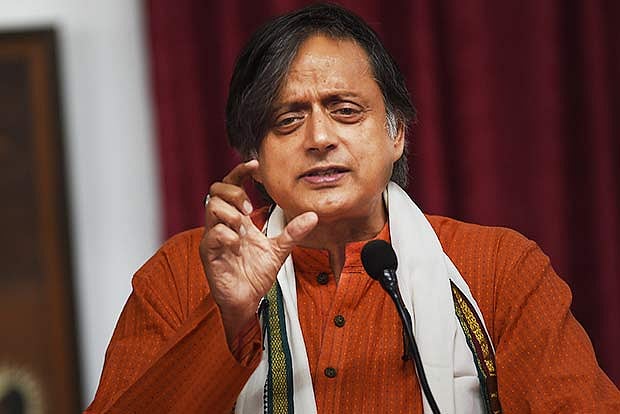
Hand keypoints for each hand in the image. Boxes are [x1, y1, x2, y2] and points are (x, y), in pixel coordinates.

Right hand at [199, 160, 317, 343]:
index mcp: (237, 219)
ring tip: (244, 226)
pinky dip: (226, 234)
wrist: (247, 301)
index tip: (255, 165)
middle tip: (248, 206)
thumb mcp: (279, 250)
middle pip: (216, 190)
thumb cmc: (256, 275)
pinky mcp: (209, 253)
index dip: (240, 172)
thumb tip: (313, 216)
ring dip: (231, 212)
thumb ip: (293, 232)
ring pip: (211, 207)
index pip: (232, 186)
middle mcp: (222, 224)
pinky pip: (213, 234)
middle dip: (233, 191)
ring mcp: (214, 237)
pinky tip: (238, 244)